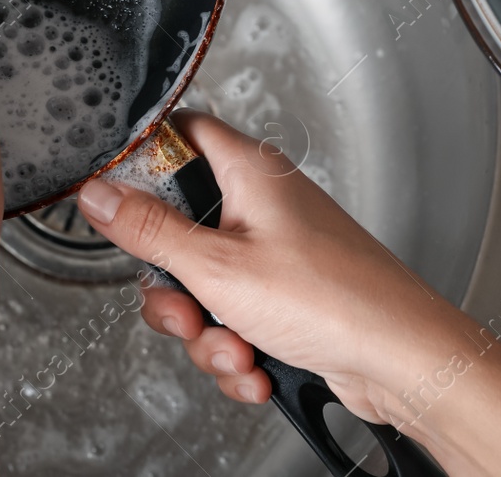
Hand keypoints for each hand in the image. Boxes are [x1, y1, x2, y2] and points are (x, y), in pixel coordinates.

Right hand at [76, 111, 460, 419]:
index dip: (141, 160)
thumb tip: (98, 194)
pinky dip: (236, 351)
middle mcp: (261, 205)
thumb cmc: (336, 299)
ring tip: (236, 349)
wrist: (402, 361)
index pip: (179, 133)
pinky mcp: (284, 299)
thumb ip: (149, 230)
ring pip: (202, 287)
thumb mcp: (218, 267)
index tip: (119, 201)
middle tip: (189, 309)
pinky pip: (233, 320)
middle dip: (175, 289)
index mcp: (248, 171)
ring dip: (207, 333)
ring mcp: (274, 253)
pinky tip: (258, 368)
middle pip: (178, 229)